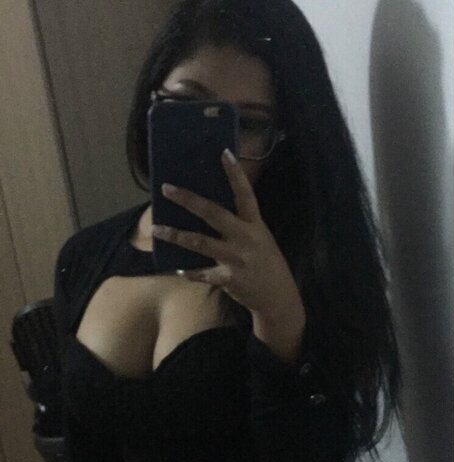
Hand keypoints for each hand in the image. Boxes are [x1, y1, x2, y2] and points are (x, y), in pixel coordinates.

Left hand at [151, 148, 304, 321]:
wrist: (278, 297)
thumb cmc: (267, 264)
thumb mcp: (261, 239)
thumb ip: (240, 225)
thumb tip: (211, 211)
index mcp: (255, 225)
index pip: (245, 195)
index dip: (236, 175)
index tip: (224, 153)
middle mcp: (245, 239)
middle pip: (214, 214)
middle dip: (189, 200)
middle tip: (167, 188)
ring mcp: (236, 259)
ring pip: (201, 243)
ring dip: (176, 236)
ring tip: (157, 229)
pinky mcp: (228, 279)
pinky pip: (203, 274)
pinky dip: (190, 273)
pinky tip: (178, 270)